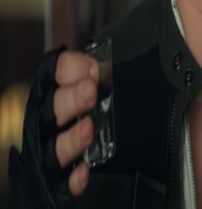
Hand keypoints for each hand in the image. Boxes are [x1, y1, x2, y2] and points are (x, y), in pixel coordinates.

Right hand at [53, 51, 99, 195]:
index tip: (92, 69)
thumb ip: (89, 80)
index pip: (51, 75)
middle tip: (90, 92)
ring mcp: (46, 152)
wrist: (52, 169)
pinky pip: (61, 183)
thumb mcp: (80, 92)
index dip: (68, 68)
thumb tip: (109, 65)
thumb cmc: (74, 117)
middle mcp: (44, 123)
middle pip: (51, 110)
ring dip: (71, 138)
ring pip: (53, 148)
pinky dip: (71, 178)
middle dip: (70, 99)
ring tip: (89, 129)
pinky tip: (83, 170)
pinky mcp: (54, 180)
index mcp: (49, 96)